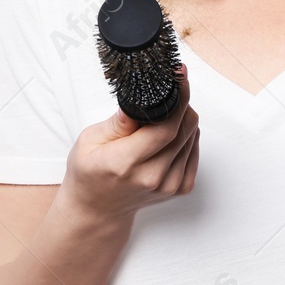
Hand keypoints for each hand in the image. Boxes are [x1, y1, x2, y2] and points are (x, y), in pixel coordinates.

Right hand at [58, 65, 200, 222]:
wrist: (98, 209)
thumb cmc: (89, 173)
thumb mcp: (90, 141)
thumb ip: (119, 121)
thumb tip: (140, 99)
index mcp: (125, 163)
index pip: (165, 129)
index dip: (178, 100)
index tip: (179, 76)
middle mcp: (151, 177)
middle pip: (184, 130)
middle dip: (182, 104)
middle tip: (172, 90)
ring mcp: (169, 186)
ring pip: (192, 138)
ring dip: (184, 120)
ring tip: (163, 116)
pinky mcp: (180, 189)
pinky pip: (194, 151)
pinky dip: (187, 137)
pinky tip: (170, 134)